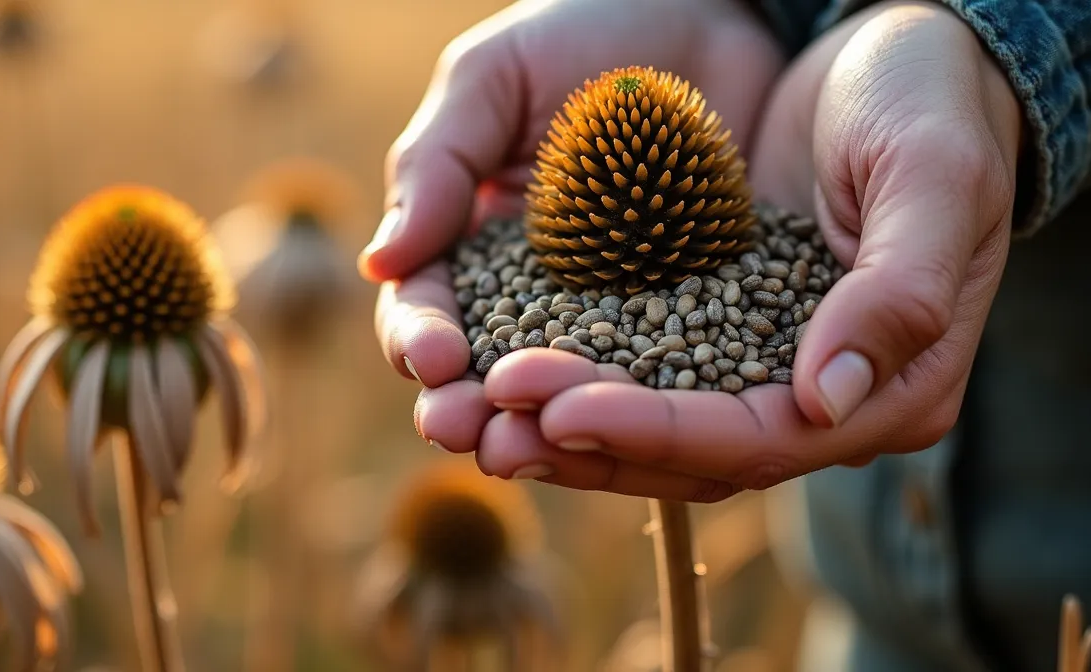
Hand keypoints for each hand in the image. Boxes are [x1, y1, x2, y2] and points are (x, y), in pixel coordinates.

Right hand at [366, 0, 785, 389]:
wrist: (710, 13)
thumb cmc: (583, 33)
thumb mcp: (493, 79)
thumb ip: (437, 164)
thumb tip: (379, 264)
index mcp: (474, 245)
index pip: (429, 307)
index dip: (420, 337)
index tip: (433, 359)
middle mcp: (538, 295)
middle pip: (488, 370)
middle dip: (468, 405)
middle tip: (465, 431)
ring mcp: (616, 312)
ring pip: (571, 389)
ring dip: (543, 427)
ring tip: (530, 449)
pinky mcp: (697, 316)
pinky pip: (668, 371)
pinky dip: (645, 406)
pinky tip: (636, 428)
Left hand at [470, 0, 1022, 498]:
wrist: (902, 56)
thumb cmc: (934, 103)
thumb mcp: (933, 176)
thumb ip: (897, 291)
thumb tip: (826, 402)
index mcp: (895, 385)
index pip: (761, 439)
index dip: (658, 433)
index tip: (563, 412)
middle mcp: (826, 398)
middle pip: (693, 453)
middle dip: (589, 440)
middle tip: (490, 423)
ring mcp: (769, 369)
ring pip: (656, 428)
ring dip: (566, 427)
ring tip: (479, 411)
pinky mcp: (719, 331)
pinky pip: (639, 374)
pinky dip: (577, 378)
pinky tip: (506, 369)